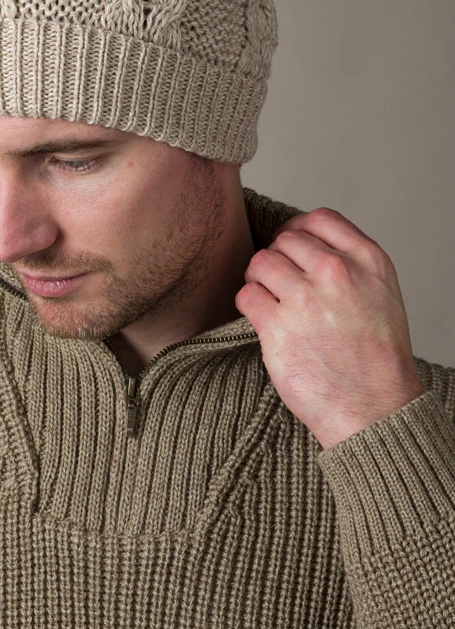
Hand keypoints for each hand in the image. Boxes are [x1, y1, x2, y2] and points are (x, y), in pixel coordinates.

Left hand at [234, 207, 424, 449]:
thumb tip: (309, 246)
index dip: (297, 230)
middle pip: (284, 240)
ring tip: (270, 300)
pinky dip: (248, 304)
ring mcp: (305, 298)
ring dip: (259, 280)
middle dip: (278, 259)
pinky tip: (262, 319)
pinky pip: (246, 295)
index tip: (291, 248)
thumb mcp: (382, 295)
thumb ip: (351, 264)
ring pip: (260, 262)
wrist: (374, 409)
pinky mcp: (277, 327)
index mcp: (367, 261)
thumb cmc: (378, 360)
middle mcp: (336, 273)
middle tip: (280, 284)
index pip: (318, 219)